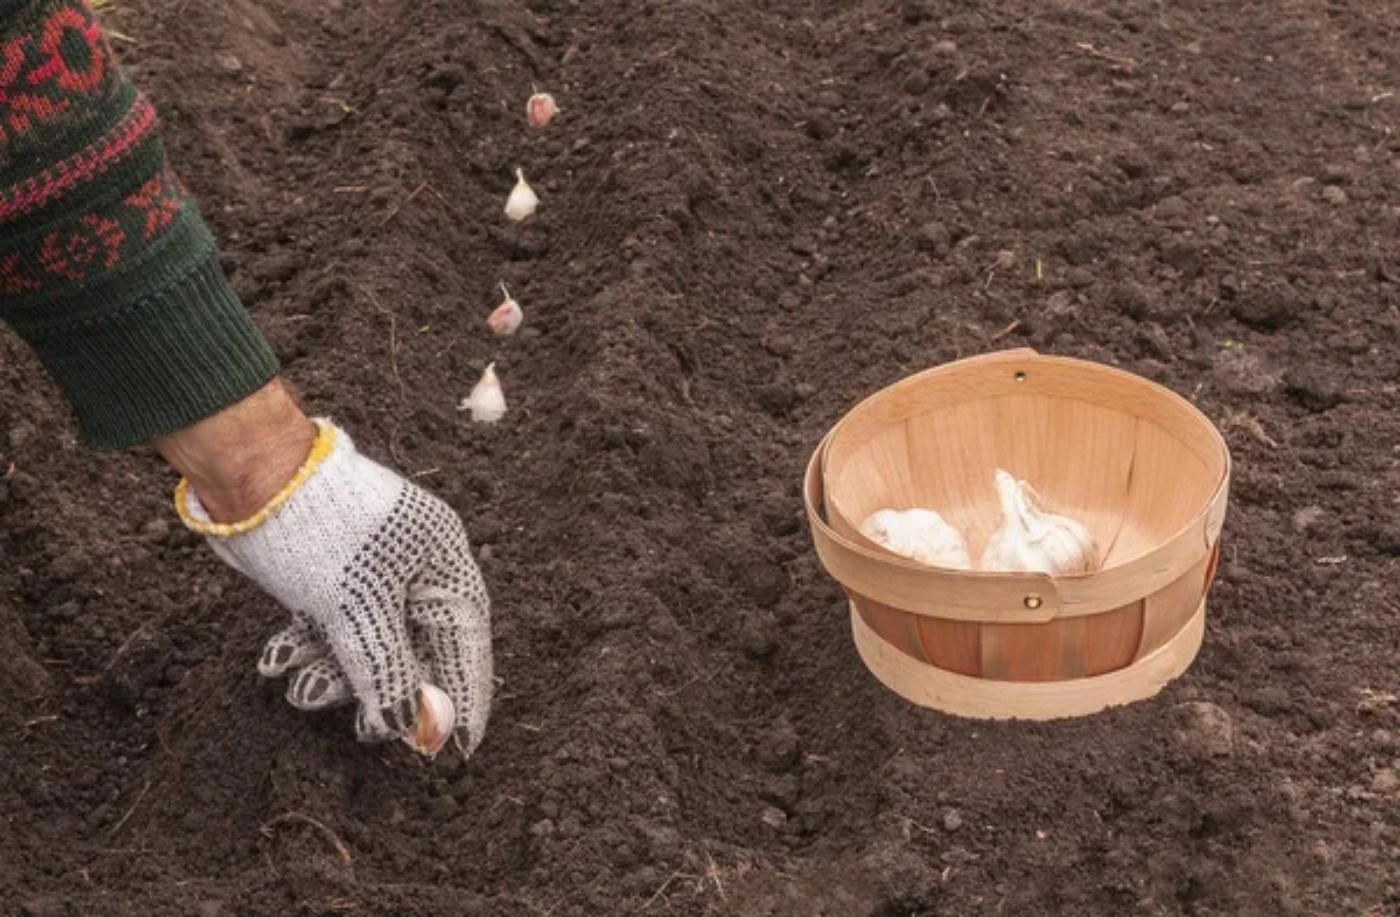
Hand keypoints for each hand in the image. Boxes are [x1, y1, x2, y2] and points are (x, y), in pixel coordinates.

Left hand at [157, 381, 492, 757]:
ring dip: (335, 673)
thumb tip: (412, 730)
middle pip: (413, 646)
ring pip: (366, 641)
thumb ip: (388, 673)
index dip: (463, 693)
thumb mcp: (357, 611)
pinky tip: (279, 660)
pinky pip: (332, 626)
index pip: (465, 637)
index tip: (460, 746)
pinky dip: (310, 648)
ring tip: (301, 689)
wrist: (248, 471)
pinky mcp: (329, 574)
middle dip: (383, 689)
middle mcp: (413, 563)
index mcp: (441, 557)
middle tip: (365, 730)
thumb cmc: (317, 529)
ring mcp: (370, 568)